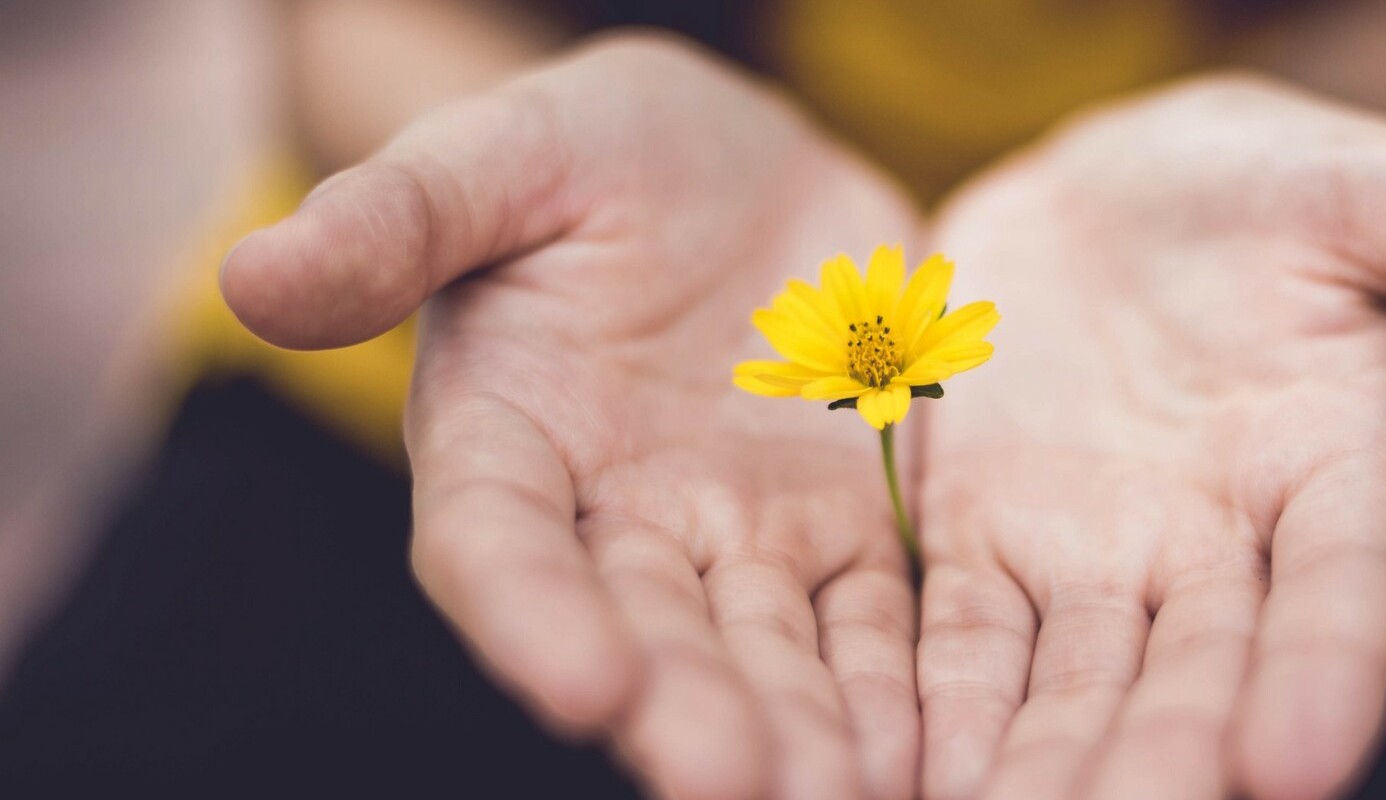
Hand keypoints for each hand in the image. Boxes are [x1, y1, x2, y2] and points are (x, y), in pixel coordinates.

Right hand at [223, 34, 922, 799]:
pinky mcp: (840, 526)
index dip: (533, 618)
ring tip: (841, 797)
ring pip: (765, 649)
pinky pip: (869, 618)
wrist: (735, 164)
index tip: (585, 688)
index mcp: (506, 436)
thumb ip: (399, 216)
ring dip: (800, 730)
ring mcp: (734, 533)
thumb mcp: (504, 154)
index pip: (500, 545)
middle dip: (687, 711)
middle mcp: (613, 517)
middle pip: (644, 630)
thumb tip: (254, 273)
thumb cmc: (593, 151)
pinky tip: (920, 754)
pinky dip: (892, 686)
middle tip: (735, 785)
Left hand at [913, 74, 1385, 799]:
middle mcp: (1223, 551)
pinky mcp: (985, 547)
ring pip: (1073, 689)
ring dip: (1040, 770)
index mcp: (1338, 472)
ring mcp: (1098, 560)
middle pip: (1199, 676)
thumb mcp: (1383, 192)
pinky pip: (959, 642)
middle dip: (1162, 762)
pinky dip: (934, 711)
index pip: (1347, 588)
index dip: (1330, 669)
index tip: (1303, 756)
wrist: (1113, 194)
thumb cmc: (1270, 187)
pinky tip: (906, 776)